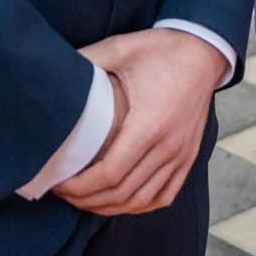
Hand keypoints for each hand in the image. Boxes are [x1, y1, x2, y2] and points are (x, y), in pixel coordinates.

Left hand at [52, 30, 225, 216]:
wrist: (204, 52)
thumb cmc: (162, 50)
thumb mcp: (120, 47)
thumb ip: (86, 59)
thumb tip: (52, 71)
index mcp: (149, 124)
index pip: (109, 173)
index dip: (80, 187)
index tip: (58, 183)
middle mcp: (167, 147)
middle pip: (122, 193)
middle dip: (87, 200)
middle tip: (63, 193)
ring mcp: (181, 156)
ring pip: (142, 200)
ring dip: (110, 207)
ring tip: (84, 200)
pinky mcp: (188, 158)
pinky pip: (164, 196)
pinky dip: (139, 205)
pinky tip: (119, 202)